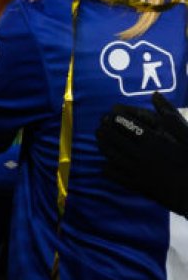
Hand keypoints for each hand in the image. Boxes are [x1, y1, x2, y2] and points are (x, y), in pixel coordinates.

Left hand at [97, 93, 187, 215]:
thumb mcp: (186, 134)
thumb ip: (169, 114)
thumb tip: (155, 94)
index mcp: (153, 140)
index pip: (125, 124)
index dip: (114, 118)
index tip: (110, 115)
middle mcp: (142, 154)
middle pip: (114, 139)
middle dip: (104, 131)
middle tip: (99, 127)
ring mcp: (137, 171)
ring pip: (111, 155)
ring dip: (102, 146)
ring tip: (100, 140)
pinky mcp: (137, 186)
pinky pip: (115, 175)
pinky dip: (107, 167)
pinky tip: (106, 163)